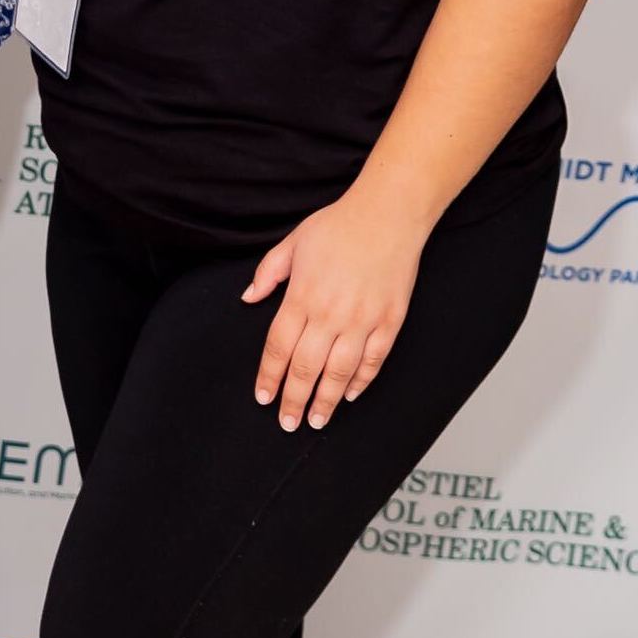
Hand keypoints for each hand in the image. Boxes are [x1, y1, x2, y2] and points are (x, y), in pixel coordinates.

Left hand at [245, 188, 426, 431]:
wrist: (388, 214)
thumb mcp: (293, 243)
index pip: (278, 347)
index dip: (269, 377)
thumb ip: (268, 273)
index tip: (263, 398)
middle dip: (294, 400)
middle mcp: (330, 314)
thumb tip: (248, 298)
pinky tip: (349, 395)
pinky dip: (360, 382)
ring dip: (326, 401)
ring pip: (339, 372)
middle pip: (306, 368)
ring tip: (317, 421)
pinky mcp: (390, 321)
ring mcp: (362, 320)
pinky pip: (373, 361)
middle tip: (288, 422)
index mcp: (302, 296)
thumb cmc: (339, 225)